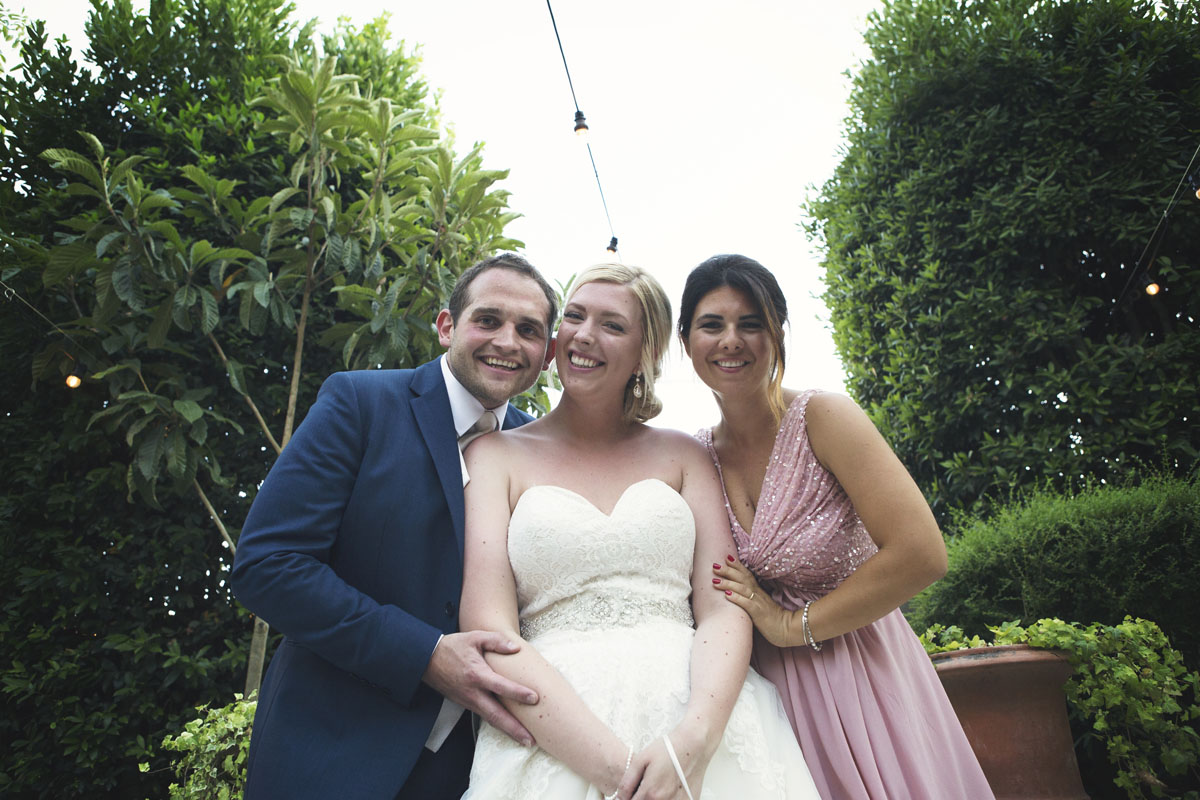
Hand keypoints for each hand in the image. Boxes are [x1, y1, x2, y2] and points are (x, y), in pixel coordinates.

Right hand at [421, 630, 538, 745]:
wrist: (427, 659)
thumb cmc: (453, 647)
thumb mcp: (474, 637)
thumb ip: (496, 641)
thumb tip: (516, 648)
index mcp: (476, 675)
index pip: (500, 686)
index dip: (518, 693)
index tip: (535, 698)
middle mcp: (473, 692)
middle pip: (496, 715)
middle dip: (514, 729)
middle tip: (531, 740)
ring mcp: (468, 701)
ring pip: (491, 720)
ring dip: (508, 731)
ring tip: (525, 740)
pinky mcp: (466, 704)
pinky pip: (484, 716)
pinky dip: (498, 724)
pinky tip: (509, 728)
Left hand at [619, 729, 709, 799]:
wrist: (693, 745)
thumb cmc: (668, 749)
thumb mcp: (641, 760)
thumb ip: (627, 782)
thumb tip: (619, 798)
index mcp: (651, 793)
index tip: (630, 794)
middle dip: (641, 799)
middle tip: (643, 788)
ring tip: (657, 787)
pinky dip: (667, 799)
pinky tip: (668, 790)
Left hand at [712, 556, 792, 646]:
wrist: (788, 630)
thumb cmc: (774, 620)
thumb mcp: (761, 605)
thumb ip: (752, 599)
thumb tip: (738, 596)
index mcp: (758, 591)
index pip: (747, 574)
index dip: (737, 565)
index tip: (726, 557)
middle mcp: (758, 594)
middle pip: (742, 578)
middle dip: (728, 571)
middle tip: (715, 565)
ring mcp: (758, 603)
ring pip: (742, 589)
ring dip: (728, 583)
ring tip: (715, 580)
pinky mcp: (758, 613)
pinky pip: (747, 603)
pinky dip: (736, 598)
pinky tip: (727, 595)